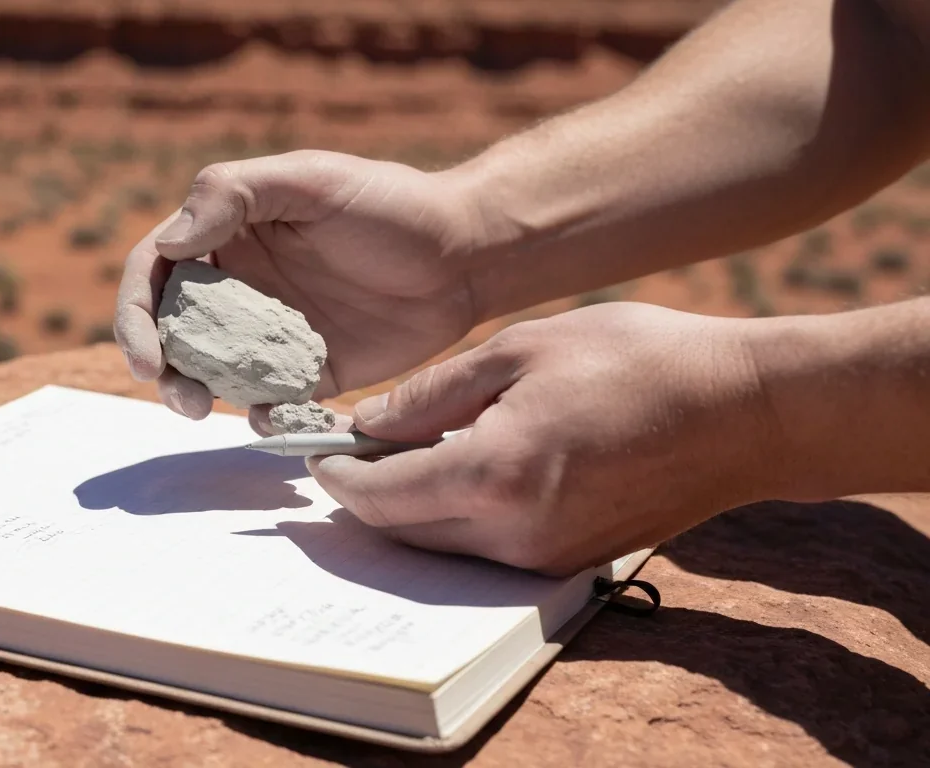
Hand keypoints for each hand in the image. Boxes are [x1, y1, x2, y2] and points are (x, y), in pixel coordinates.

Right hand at [113, 150, 486, 430]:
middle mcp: (238, 286)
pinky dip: (260, 416)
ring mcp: (271, 334)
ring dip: (194, 394)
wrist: (465, 253)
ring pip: (209, 372)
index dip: (136, 313)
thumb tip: (170, 241)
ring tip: (201, 410)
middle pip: (170, 330)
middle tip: (176, 396)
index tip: (147, 353)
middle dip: (158, 365)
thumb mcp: (311, 180)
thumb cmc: (389, 203)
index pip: (156, 271)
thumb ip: (235, 195)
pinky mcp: (309, 373)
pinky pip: (269, 402)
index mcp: (225, 234)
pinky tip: (272, 420)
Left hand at [309, 302, 781, 575]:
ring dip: (407, 510)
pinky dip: (454, 519)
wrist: (744, 412)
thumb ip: (434, 393)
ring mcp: (544, 560)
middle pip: (402, 533)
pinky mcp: (570, 565)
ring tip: (395, 457)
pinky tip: (455, 472)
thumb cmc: (639, 361)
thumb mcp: (522, 349)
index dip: (337, 476)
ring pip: (441, 548)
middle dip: (363, 497)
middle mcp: (512, 535)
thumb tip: (369, 423)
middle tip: (345, 453)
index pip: (380, 496)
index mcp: (493, 475)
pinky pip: (485, 551)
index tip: (317, 451)